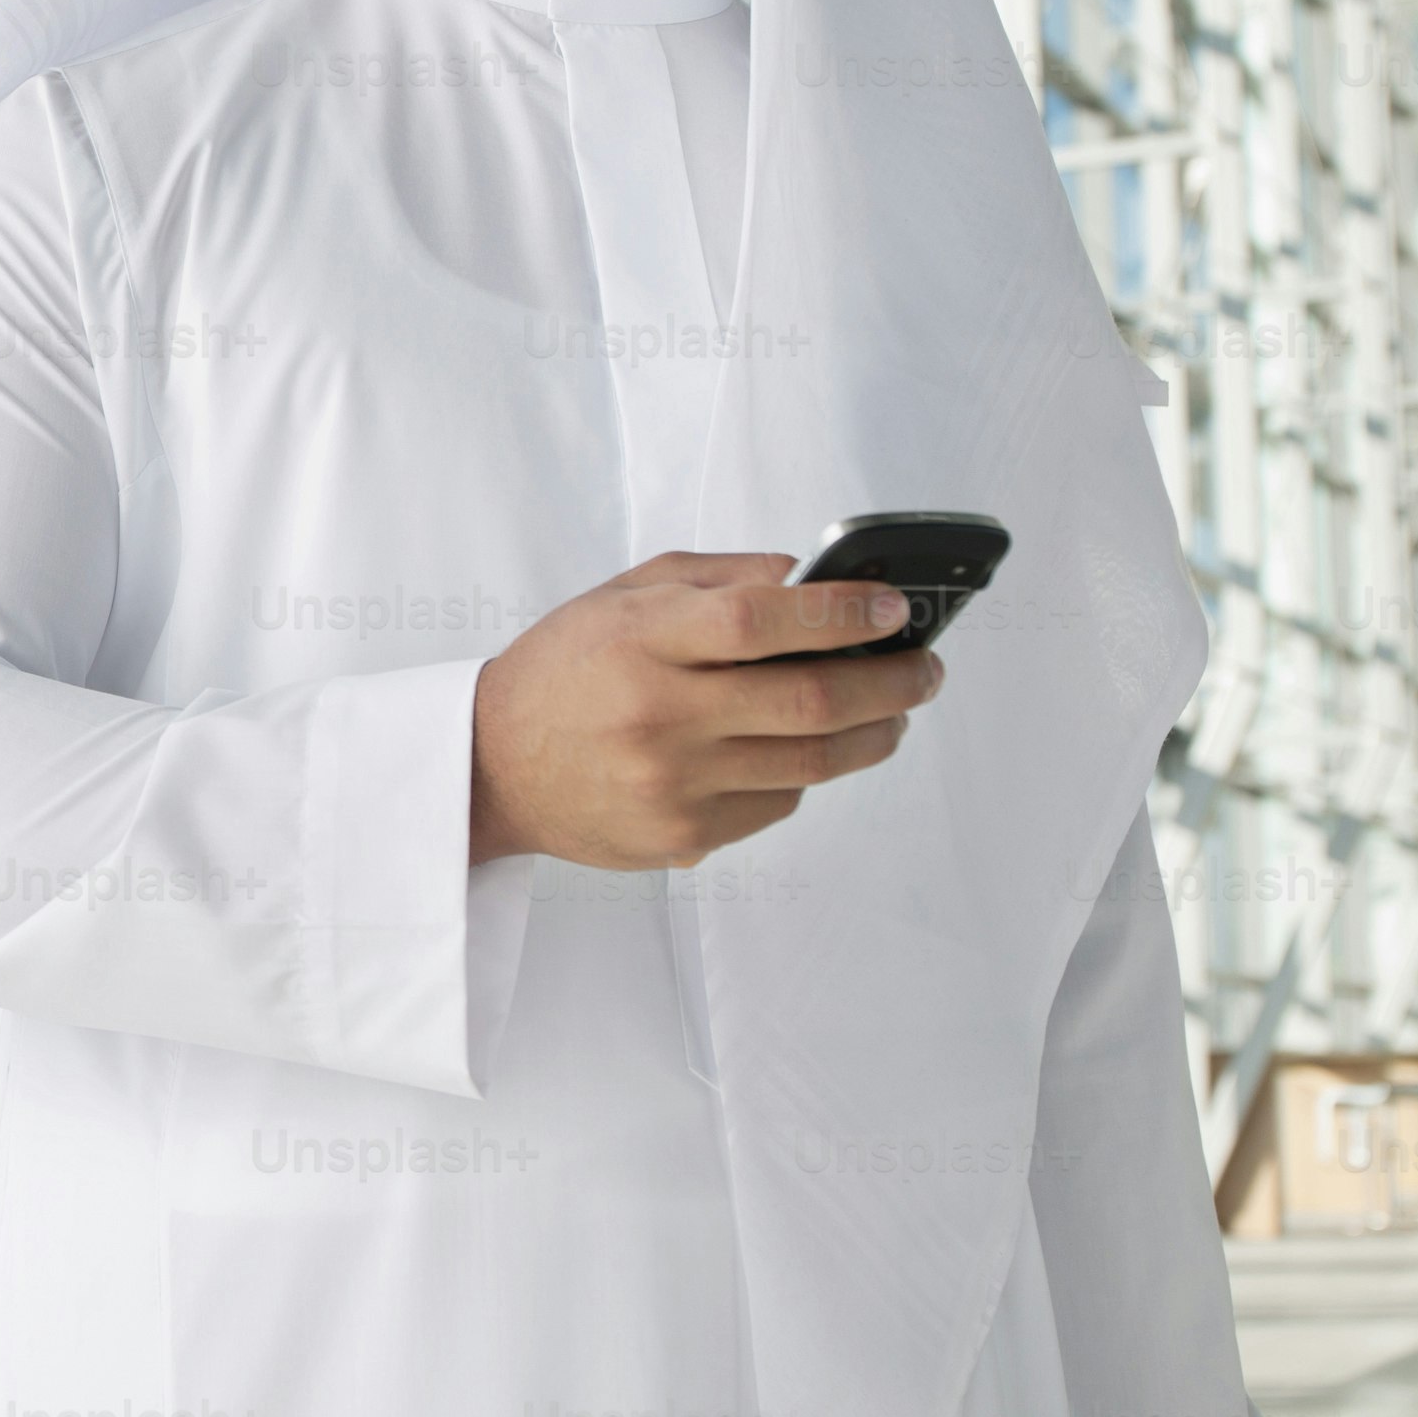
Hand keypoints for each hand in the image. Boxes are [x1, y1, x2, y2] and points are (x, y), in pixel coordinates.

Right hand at [468, 551, 941, 868]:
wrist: (493, 767)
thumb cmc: (566, 670)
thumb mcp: (623, 595)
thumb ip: (718, 579)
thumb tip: (815, 578)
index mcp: (643, 639)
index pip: (762, 619)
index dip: (841, 612)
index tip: (895, 607)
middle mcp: (658, 714)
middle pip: (809, 699)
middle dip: (889, 681)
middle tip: (924, 668)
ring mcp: (672, 784)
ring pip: (810, 761)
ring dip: (872, 734)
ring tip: (894, 713)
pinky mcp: (681, 837)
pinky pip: (778, 803)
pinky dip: (808, 773)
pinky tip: (808, 751)